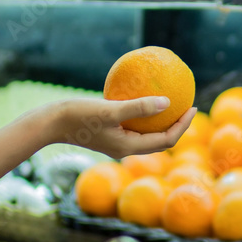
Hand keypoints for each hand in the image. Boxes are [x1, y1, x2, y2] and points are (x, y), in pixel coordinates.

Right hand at [47, 97, 196, 158]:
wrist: (49, 122)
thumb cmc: (77, 115)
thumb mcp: (110, 109)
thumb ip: (138, 107)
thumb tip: (167, 102)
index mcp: (129, 147)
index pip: (166, 141)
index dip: (183, 126)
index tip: (193, 108)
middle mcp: (125, 148)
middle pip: (160, 140)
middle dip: (177, 125)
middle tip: (188, 105)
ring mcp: (116, 141)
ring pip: (146, 133)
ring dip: (160, 120)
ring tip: (171, 101)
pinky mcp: (108, 132)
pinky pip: (132, 123)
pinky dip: (142, 113)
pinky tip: (142, 94)